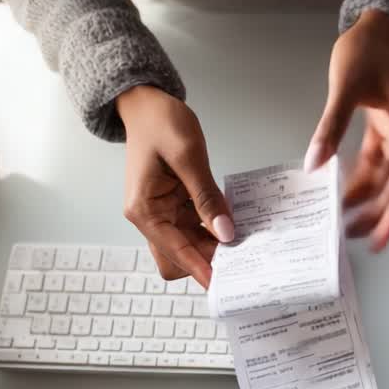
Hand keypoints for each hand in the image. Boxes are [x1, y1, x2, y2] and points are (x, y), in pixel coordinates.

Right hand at [117, 85, 233, 287]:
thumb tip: (224, 232)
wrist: (146, 104)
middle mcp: (149, 217)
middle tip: (242, 260)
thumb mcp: (188, 157)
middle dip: (206, 261)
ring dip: (211, 247)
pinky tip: (233, 226)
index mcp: (144, 210)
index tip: (221, 284)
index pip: (175, 251)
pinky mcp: (172, 205)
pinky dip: (211, 230)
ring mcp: (160, 212)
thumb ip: (207, 197)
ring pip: (187, 245)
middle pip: (177, 257)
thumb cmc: (160, 123)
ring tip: (244, 246)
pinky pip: (192, 227)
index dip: (199, 268)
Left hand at [306, 9, 388, 250]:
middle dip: (382, 214)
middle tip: (357, 238)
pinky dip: (362, 184)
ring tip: (345, 225)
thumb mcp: (345, 88)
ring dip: (370, 203)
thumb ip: (330, 128)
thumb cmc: (364, 53)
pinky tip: (342, 198)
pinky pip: (376, 168)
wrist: (373, 28)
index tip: (383, 235)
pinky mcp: (386, 136)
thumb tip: (314, 164)